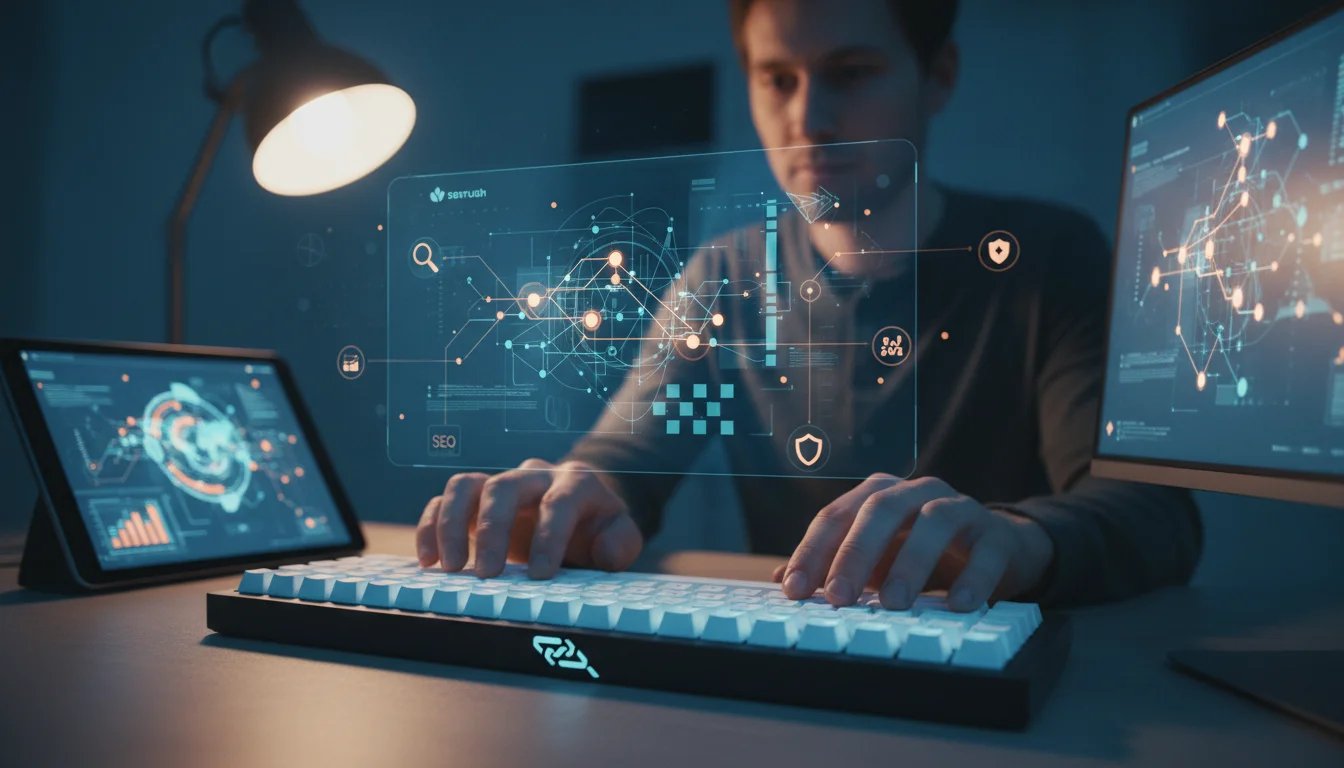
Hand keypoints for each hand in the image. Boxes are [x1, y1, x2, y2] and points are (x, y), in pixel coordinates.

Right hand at [415, 459, 642, 578]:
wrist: (580, 508)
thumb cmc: (598, 527)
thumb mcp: (620, 535)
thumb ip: (620, 543)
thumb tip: (602, 552)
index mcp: (574, 482)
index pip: (560, 501)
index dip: (549, 537)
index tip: (539, 575)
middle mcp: (534, 476)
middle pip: (505, 488)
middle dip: (493, 530)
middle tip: (487, 574)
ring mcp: (501, 483)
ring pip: (467, 485)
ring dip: (452, 524)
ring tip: (450, 567)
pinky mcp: (476, 497)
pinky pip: (445, 499)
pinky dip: (432, 525)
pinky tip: (428, 560)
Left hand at [774, 475, 1053, 611]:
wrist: (997, 550)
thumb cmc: (922, 554)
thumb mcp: (875, 560)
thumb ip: (832, 566)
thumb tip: (782, 581)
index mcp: (879, 495)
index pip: (836, 516)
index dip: (812, 551)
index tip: (793, 589)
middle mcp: (916, 492)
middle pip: (879, 510)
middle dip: (854, 553)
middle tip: (838, 596)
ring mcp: (959, 507)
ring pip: (933, 522)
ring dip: (911, 562)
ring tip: (895, 603)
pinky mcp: (996, 533)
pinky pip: (986, 550)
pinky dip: (972, 577)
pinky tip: (958, 605)